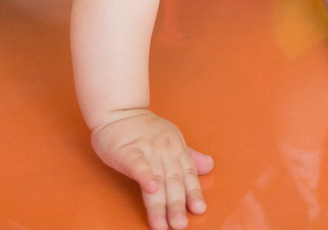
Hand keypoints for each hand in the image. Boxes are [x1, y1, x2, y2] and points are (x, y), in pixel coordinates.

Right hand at [90, 109, 213, 229]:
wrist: (118, 109)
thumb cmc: (143, 127)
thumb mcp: (171, 137)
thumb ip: (189, 156)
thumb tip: (209, 166)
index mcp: (176, 149)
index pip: (187, 174)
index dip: (193, 192)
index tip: (199, 209)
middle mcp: (164, 151)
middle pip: (173, 182)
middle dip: (177, 205)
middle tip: (180, 225)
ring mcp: (147, 150)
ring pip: (156, 179)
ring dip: (160, 203)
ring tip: (163, 223)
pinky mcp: (127, 150)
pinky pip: (137, 165)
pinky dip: (144, 176)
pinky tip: (150, 189)